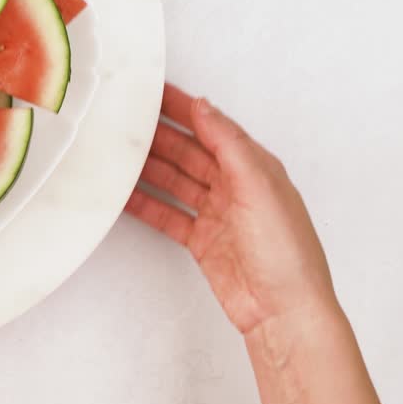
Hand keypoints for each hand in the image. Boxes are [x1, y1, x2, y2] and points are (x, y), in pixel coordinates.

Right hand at [125, 84, 336, 334]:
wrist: (284, 313)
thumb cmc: (286, 254)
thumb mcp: (259, 186)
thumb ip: (228, 143)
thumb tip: (204, 107)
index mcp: (255, 167)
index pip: (212, 126)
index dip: (183, 107)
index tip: (152, 90)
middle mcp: (236, 187)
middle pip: (188, 151)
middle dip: (157, 134)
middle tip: (124, 120)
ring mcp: (218, 214)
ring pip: (174, 180)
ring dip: (147, 166)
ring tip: (116, 153)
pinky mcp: (203, 241)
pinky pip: (167, 214)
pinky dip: (145, 203)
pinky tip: (124, 195)